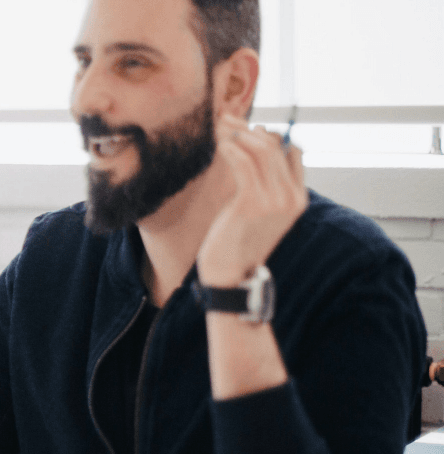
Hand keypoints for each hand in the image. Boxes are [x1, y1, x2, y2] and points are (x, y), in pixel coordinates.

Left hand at [197, 114, 306, 286]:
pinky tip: (218, 144)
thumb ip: (262, 184)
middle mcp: (291, 197)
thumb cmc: (236, 241)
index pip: (292, 152)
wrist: (229, 274)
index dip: (269, 135)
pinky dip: (230, 147)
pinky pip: (244, 163)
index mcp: (297, 198)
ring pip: (261, 150)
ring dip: (236, 133)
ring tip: (217, 126)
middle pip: (275, 147)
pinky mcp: (252, 203)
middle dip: (248, 128)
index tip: (245, 128)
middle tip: (224, 118)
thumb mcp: (257, 211)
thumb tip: (253, 148)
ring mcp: (275, 200)